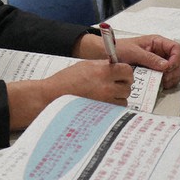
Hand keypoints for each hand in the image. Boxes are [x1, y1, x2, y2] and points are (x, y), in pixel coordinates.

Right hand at [6, 60, 133, 128]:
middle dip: (122, 86)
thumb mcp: (85, 66)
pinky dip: (113, 108)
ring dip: (118, 98)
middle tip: (113, 86)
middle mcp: (106, 86)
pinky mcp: (101, 112)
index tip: (122, 75)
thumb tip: (115, 66)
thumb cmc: (65, 81)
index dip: (126, 73)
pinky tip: (102, 104)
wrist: (52, 97)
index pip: (127, 71)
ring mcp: (104, 101)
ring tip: (105, 96)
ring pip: (124, 100)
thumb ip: (102, 66)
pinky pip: (116, 111)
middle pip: (128, 86)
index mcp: (102, 71)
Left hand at [74, 33, 179, 89]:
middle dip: (174, 70)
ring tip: (162, 83)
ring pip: (174, 70)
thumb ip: (150, 58)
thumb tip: (166, 65)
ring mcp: (158, 62)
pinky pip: (167, 77)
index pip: (176, 48)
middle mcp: (160, 51)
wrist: (105, 54)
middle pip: (178, 61)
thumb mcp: (134, 52)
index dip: (176, 58)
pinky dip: (167, 82)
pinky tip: (160, 85)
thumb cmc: (118, 49)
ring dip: (171, 78)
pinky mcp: (154, 71)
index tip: (169, 67)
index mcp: (157, 42)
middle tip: (165, 78)